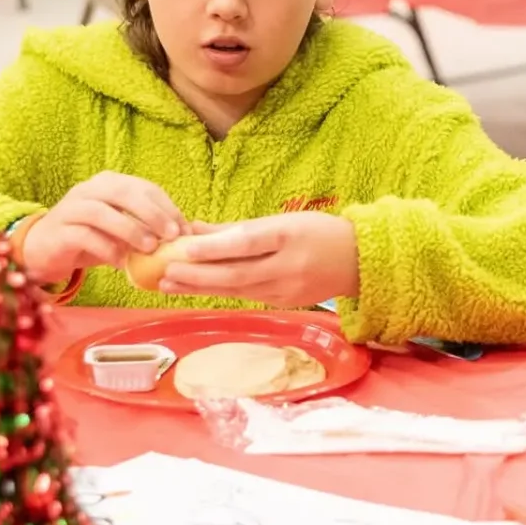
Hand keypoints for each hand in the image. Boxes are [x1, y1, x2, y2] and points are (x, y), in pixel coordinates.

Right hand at [21, 172, 185, 284]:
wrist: (45, 251)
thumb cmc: (92, 238)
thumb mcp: (122, 229)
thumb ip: (147, 227)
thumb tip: (185, 234)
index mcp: (110, 183)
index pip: (145, 188)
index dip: (168, 208)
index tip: (184, 230)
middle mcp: (89, 190)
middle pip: (124, 193)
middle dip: (152, 213)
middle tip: (171, 235)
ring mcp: (71, 208)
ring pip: (102, 212)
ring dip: (130, 229)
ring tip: (150, 248)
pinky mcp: (59, 231)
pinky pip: (84, 236)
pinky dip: (106, 249)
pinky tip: (121, 263)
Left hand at [158, 213, 360, 308]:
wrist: (359, 261)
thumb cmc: (318, 233)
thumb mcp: (283, 220)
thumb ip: (238, 228)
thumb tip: (194, 229)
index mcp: (290, 236)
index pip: (247, 243)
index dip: (215, 247)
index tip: (184, 247)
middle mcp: (289, 266)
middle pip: (237, 274)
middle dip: (198, 275)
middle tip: (166, 272)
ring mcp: (288, 290)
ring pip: (237, 290)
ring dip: (201, 288)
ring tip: (170, 284)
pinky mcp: (285, 304)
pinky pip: (247, 297)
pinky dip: (220, 292)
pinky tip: (198, 288)